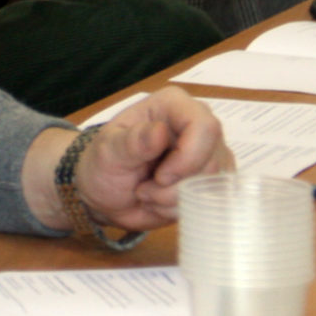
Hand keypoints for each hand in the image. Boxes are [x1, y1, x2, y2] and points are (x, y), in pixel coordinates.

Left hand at [21, 88, 231, 232]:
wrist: (104, 194)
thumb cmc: (104, 164)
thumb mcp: (108, 151)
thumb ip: (133, 141)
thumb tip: (160, 132)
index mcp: (174, 105)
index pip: (205, 127)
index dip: (188, 157)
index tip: (160, 177)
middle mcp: (198, 125)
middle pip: (212, 162)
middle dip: (175, 188)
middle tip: (143, 190)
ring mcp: (209, 154)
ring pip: (212, 187)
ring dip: (174, 201)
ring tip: (146, 194)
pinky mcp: (211, 181)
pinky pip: (209, 202)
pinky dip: (179, 210)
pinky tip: (158, 202)